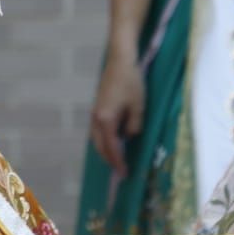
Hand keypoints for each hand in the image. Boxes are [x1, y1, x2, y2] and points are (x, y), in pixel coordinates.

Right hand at [89, 50, 144, 176]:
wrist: (120, 60)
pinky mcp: (97, 106)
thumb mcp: (138, 107)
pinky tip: (114, 140)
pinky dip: (104, 140)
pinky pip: (98, 130)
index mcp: (105, 119)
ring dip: (106, 150)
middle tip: (121, 171)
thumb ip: (134, 126)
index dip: (118, 162)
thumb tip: (129, 136)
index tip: (125, 174)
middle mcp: (96, 117)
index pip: (112, 147)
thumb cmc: (131, 82)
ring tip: (117, 158)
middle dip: (109, 159)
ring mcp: (95, 111)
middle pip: (100, 145)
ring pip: (97, 138)